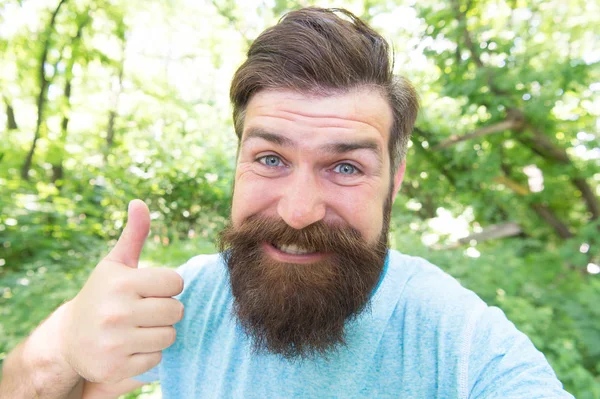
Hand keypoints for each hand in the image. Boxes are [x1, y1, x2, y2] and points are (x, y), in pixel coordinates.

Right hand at [60, 199, 183, 382]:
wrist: (69, 339)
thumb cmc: (102, 295)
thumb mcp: (115, 264)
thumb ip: (134, 235)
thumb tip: (140, 202)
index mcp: (121, 283)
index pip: (175, 282)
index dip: (168, 286)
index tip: (152, 289)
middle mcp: (116, 312)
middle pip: (176, 311)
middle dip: (166, 311)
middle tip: (146, 311)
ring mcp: (115, 342)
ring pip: (169, 336)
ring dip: (159, 333)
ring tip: (139, 328)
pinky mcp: (115, 368)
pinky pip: (156, 360)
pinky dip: (148, 355)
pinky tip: (130, 347)